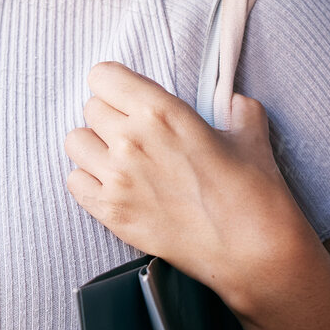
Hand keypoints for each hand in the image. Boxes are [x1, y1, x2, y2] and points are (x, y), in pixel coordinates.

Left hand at [62, 60, 317, 315]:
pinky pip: (74, 182)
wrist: (255, 253)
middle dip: (111, 117)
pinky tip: (115, 187)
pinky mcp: (111, 212)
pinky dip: (89, 181)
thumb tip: (234, 101)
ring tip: (120, 160)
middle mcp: (131, 140)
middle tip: (135, 135)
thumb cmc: (255, 194)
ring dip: (95, 147)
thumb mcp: (251, 136)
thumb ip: (237, 109)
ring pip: (75, 142)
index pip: (102, 76)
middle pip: (91, 108)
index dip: (116, 86)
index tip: (127, 97)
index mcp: (161, 111)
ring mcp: (117, 178)